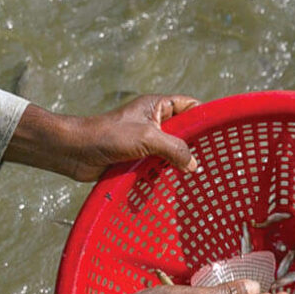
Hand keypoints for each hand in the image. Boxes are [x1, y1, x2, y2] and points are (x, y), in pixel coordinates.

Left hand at [4, 95, 197, 181]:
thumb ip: (175, 149)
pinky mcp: (135, 158)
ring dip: (176, 165)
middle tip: (210, 162)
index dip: (204, 118)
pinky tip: (170, 187)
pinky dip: (161, 175)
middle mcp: (153, 122)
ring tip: (193, 179)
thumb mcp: (148, 138)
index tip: (219, 136)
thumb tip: (195, 165)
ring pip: (170, 153)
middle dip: (193, 147)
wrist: (75, 152)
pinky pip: (155, 167)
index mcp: (157, 107)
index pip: (190, 107)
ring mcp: (144, 141)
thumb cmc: (108, 136)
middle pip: (183, 133)